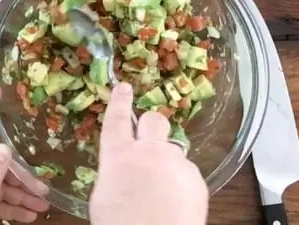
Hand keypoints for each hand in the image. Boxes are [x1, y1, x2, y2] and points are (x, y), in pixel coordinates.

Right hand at [90, 82, 208, 224]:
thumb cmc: (121, 224)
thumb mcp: (102, 197)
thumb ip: (113, 172)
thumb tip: (121, 167)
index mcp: (119, 156)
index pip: (116, 119)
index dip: (119, 100)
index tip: (123, 87)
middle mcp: (148, 152)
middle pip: (153, 120)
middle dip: (150, 125)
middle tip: (147, 141)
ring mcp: (175, 163)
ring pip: (173, 148)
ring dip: (167, 159)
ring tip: (161, 187)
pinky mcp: (196, 178)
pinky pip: (187, 169)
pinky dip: (181, 180)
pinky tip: (175, 200)